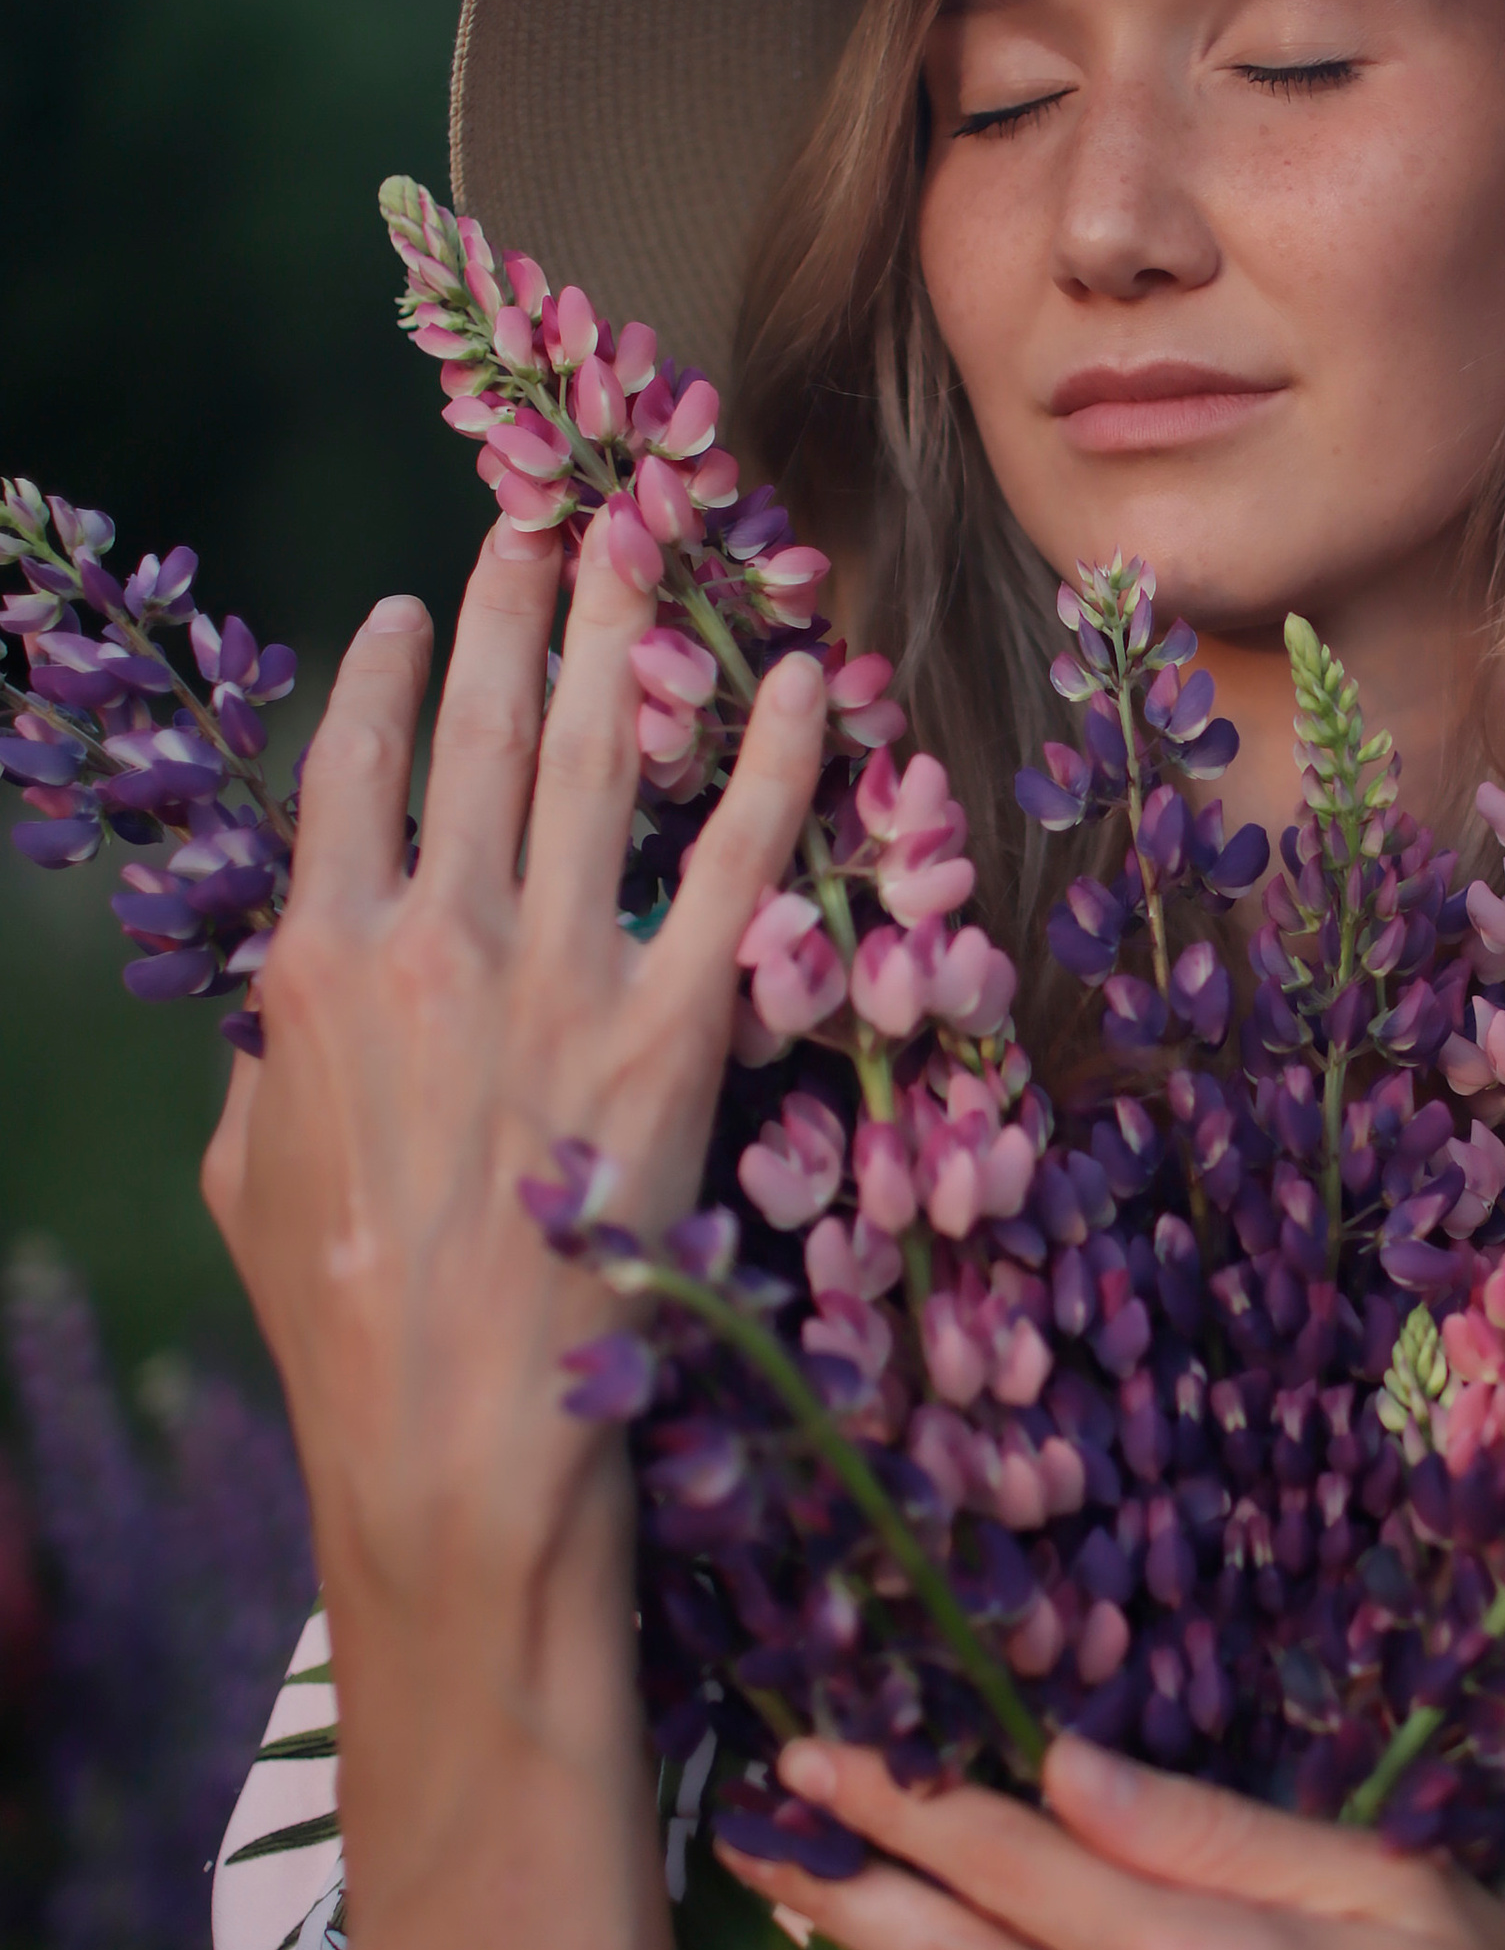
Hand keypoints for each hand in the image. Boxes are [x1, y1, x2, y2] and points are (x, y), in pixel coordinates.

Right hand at [202, 519, 828, 1656]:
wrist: (452, 1432)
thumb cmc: (338, 1323)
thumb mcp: (252, 1169)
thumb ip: (274, 1054)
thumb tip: (295, 1000)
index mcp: (318, 962)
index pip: (354, 769)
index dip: (395, 676)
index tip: (420, 613)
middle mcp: (438, 938)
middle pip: (484, 727)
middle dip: (517, 605)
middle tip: (550, 517)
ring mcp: (564, 974)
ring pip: (599, 757)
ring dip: (625, 634)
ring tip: (647, 540)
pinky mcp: (678, 1026)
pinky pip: (744, 862)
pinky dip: (779, 758)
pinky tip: (807, 678)